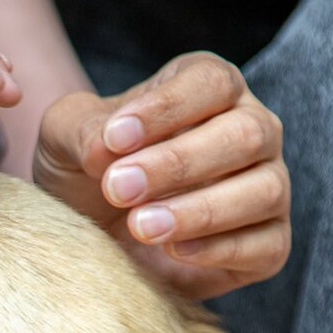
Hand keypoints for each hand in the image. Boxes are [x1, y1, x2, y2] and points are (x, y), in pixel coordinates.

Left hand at [33, 52, 288, 298]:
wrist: (93, 235)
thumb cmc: (89, 172)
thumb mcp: (64, 138)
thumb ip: (81, 129)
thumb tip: (107, 147)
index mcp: (210, 89)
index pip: (211, 82)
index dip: (166, 109)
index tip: (114, 139)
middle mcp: (251, 131)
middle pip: (247, 133)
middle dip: (178, 162)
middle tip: (117, 188)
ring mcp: (266, 187)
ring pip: (265, 189)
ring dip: (199, 210)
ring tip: (141, 225)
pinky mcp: (268, 244)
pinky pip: (266, 245)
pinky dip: (220, 249)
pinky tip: (172, 250)